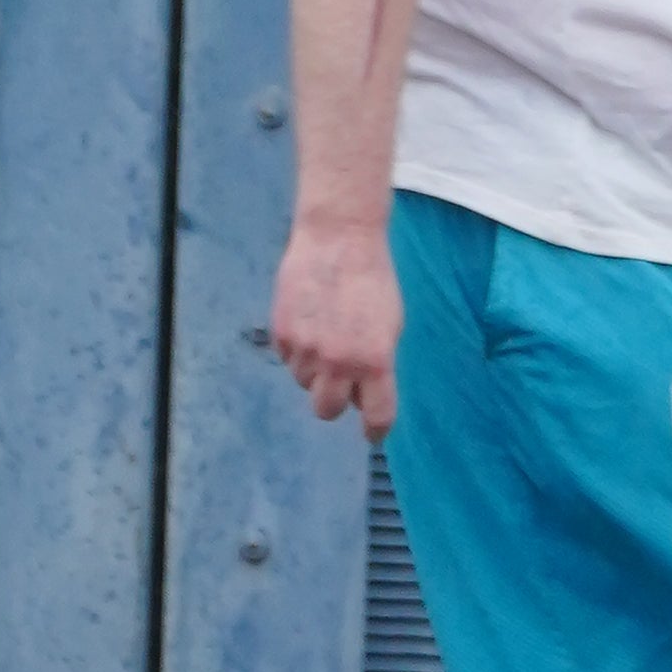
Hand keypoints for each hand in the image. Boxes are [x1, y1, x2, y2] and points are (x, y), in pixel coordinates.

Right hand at [269, 221, 398, 437]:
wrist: (338, 238)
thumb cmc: (373, 279)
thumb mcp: (390, 324)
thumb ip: (378, 362)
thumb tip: (364, 392)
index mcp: (375, 361)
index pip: (376, 415)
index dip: (375, 430)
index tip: (372, 433)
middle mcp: (338, 361)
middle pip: (327, 410)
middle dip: (334, 402)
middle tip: (340, 385)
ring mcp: (306, 349)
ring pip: (304, 382)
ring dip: (314, 370)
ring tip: (324, 335)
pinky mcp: (281, 333)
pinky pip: (287, 358)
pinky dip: (297, 350)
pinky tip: (308, 321)